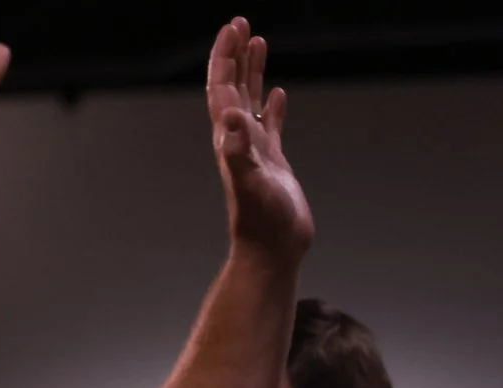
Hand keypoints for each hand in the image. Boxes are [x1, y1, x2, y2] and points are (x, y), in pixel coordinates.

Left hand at [205, 18, 310, 259]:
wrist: (273, 249)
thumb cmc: (262, 220)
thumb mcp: (249, 181)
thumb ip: (238, 148)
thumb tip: (231, 113)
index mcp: (229, 135)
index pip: (222, 85)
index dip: (225, 55)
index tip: (234, 27)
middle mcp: (238, 137)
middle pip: (233, 84)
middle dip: (236, 53)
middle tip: (242, 22)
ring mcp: (256, 148)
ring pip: (252, 99)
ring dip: (253, 71)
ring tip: (259, 43)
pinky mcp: (274, 162)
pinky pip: (272, 125)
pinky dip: (274, 106)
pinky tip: (280, 94)